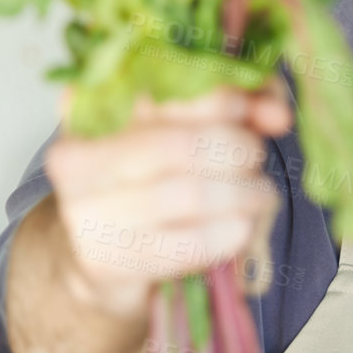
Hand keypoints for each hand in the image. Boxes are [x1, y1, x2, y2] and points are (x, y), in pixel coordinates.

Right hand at [44, 77, 293, 319]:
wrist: (98, 258)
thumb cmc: (144, 185)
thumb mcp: (182, 132)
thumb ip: (231, 110)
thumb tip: (277, 113)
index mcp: (89, 109)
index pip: (165, 91)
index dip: (223, 98)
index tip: (258, 113)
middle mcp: (75, 156)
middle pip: (183, 144)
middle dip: (238, 149)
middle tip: (256, 160)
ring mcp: (84, 212)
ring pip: (190, 195)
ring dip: (243, 194)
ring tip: (261, 195)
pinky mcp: (104, 261)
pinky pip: (187, 245)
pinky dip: (228, 234)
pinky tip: (242, 228)